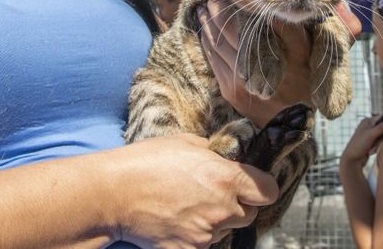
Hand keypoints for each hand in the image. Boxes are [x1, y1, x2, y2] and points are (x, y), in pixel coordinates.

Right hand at [111, 134, 277, 247]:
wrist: (114, 194)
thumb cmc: (147, 162)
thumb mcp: (187, 143)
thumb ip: (214, 154)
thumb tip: (225, 159)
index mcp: (226, 179)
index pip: (268, 191)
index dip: (262, 187)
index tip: (253, 185)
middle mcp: (222, 209)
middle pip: (250, 214)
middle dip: (238, 205)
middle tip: (214, 194)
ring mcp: (206, 234)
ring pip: (226, 230)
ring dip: (216, 220)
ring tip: (188, 205)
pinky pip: (204, 244)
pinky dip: (195, 236)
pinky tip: (178, 221)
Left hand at [198, 0, 360, 126]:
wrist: (293, 123)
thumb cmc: (303, 83)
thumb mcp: (303, 53)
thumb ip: (288, 30)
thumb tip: (271, 9)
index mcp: (258, 58)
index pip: (234, 27)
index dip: (225, 11)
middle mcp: (241, 70)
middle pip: (220, 36)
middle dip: (212, 16)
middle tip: (208, 0)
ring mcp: (232, 83)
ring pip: (213, 50)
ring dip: (206, 30)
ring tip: (202, 13)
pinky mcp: (229, 92)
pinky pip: (213, 64)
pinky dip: (207, 48)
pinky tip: (205, 36)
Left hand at [341, 115, 382, 168]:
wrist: (352, 160)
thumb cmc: (358, 146)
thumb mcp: (371, 135)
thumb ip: (381, 127)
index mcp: (368, 120)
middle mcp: (369, 125)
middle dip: (381, 138)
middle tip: (374, 144)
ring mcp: (371, 134)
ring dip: (379, 144)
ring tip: (371, 149)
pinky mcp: (372, 142)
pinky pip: (381, 143)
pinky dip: (377, 148)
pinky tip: (370, 151)